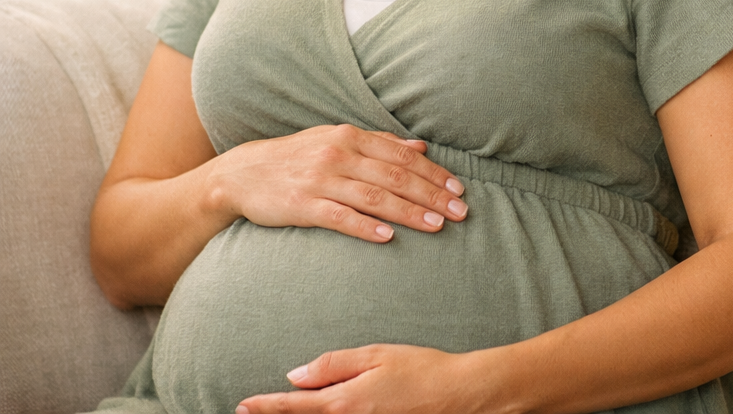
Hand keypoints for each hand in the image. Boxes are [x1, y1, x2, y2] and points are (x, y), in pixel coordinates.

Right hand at [208, 125, 467, 243]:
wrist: (241, 174)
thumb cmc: (298, 158)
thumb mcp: (337, 141)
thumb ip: (379, 144)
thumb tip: (421, 147)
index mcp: (350, 137)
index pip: (402, 156)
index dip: (433, 174)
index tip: (458, 190)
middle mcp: (338, 155)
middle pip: (395, 177)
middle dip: (432, 195)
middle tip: (460, 212)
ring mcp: (320, 180)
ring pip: (374, 197)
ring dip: (409, 212)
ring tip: (437, 226)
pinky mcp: (302, 205)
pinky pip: (339, 217)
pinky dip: (366, 226)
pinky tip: (389, 236)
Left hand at [236, 345, 487, 413]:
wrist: (458, 394)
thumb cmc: (421, 368)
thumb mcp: (376, 355)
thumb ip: (333, 365)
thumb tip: (296, 375)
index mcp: (343, 402)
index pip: (293, 406)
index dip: (265, 407)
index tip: (242, 406)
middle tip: (252, 411)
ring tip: (287, 408)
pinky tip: (329, 410)